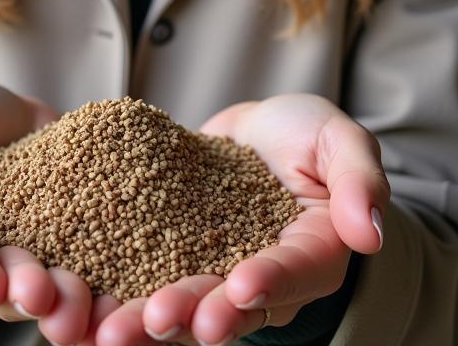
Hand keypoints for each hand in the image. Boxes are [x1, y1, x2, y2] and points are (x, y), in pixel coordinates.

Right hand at [0, 77, 97, 344]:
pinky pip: (71, 288)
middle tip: (31, 290)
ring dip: (49, 304)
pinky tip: (112, 308)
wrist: (23, 125)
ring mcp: (13, 260)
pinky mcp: (59, 261)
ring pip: (25, 291)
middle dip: (4, 286)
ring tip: (72, 307)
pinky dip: (90, 302)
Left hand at [92, 94, 388, 345]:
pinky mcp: (174, 253)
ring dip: (149, 320)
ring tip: (113, 331)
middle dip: (196, 312)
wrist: (259, 132)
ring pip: (184, 301)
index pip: (295, 270)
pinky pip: (145, 275)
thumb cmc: (307, 135)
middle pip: (232, 303)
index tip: (243, 287)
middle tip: (160, 319)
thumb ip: (359, 180)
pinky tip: (87, 305)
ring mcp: (215, 269)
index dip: (271, 280)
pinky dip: (118, 291)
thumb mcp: (340, 140)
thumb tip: (370, 232)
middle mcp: (264, 275)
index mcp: (313, 252)